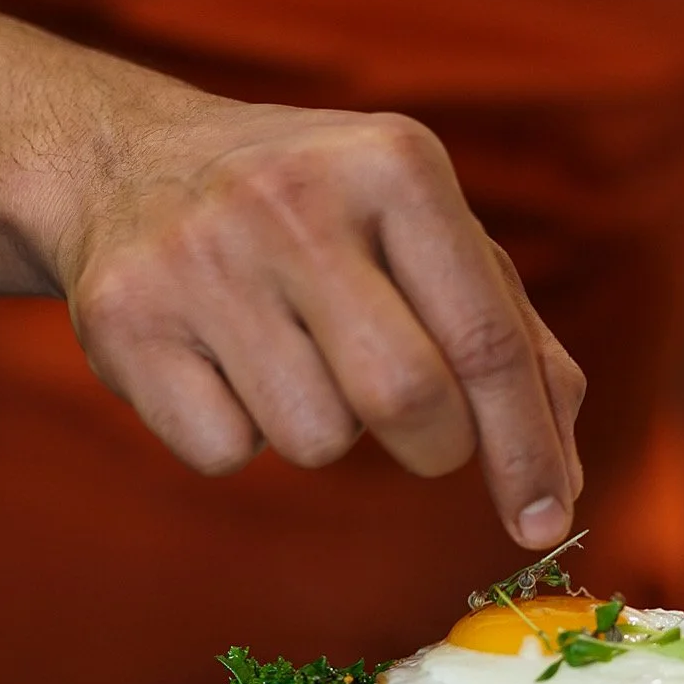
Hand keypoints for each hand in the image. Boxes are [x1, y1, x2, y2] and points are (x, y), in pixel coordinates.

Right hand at [33, 82, 584, 548]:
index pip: (486, 341)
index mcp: (394, 165)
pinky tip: (219, 362)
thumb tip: (558, 481)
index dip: (526, 450)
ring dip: (323, 429)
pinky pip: (223, 453)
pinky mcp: (125, 321)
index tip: (544, 523)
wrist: (125, 160)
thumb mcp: (423, 230)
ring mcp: (199, 258)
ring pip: (315, 440)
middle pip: (409, 402)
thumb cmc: (317, 214)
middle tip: (413, 425)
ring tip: (288, 353)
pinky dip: (238, 434)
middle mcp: (293, 200)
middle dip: (432, 445)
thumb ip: (511, 339)